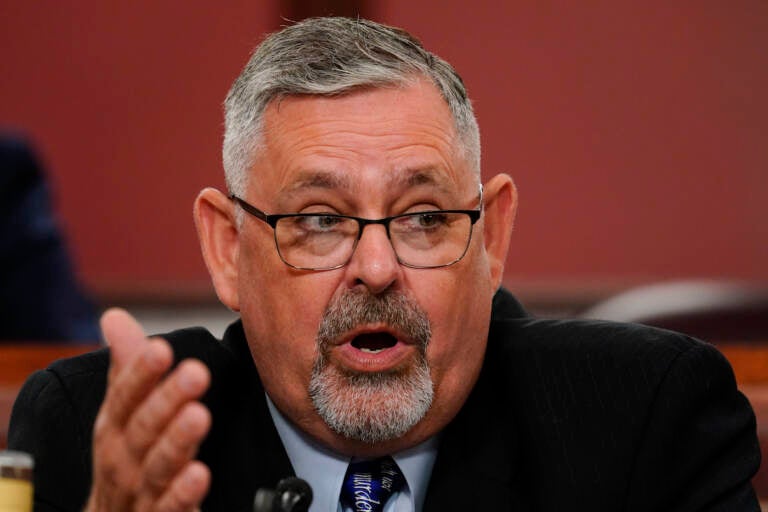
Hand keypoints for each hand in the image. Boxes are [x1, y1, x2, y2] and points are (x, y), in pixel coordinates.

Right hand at [85, 309, 211, 511]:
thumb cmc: (124, 456)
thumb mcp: (121, 413)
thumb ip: (126, 368)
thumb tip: (115, 316)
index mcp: (113, 427)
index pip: (124, 396)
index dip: (140, 373)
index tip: (161, 348)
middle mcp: (122, 458)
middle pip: (143, 427)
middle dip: (167, 399)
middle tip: (196, 371)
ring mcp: (139, 490)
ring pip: (157, 465)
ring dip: (178, 441)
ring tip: (199, 414)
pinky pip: (170, 507)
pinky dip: (183, 494)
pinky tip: (200, 474)